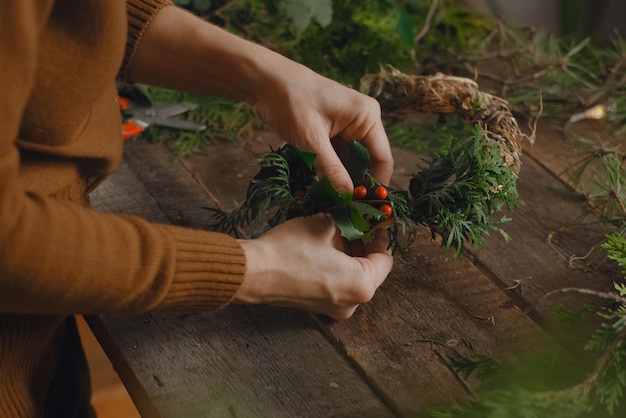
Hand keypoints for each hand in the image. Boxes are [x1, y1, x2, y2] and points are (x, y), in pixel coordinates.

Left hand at [129, 7, 391, 192]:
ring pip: (349, 162)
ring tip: (329, 203)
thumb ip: (331, 170)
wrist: (264, 81)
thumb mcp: (311, 140)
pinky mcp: (330, 132)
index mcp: (367, 117)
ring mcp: (346, 127)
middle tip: (343, 210)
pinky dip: (327, 172)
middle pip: (366, 162)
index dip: (374, 184)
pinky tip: (319, 189)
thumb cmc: (291, 101)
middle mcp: (362, 121)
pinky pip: (335, 158)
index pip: (382, 158)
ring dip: (339, 180)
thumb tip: (348, 198)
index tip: (363, 208)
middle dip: (354, 185)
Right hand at [234, 214, 392, 319]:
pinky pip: (335, 284)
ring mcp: (332, 309)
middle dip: (362, 244)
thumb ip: (349, 221)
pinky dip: (334, 265)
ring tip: (334, 230)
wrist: (252, 272)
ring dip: (347, 254)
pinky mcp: (316, 307)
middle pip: (368, 269)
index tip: (373, 219)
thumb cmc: (290, 250)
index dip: (380, 234)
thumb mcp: (326, 223)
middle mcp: (352, 304)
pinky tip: (321, 246)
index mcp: (362, 285)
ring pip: (351, 276)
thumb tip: (356, 217)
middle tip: (353, 221)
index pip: (385, 258)